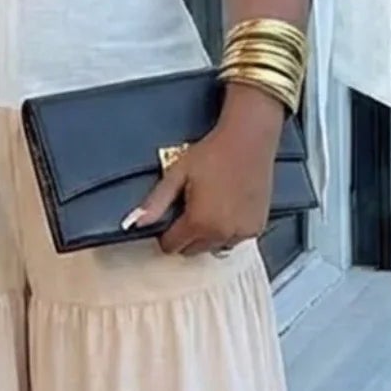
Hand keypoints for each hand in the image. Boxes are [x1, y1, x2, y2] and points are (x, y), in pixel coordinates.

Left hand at [126, 85, 283, 256]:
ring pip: (214, 247)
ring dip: (209, 236)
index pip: (173, 246)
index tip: (172, 217)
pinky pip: (235, 240)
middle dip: (187, 235)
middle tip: (191, 208)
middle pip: (193, 250)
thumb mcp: (177, 174)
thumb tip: (134, 222)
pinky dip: (229, 231)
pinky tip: (228, 208)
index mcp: (199, 222)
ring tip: (211, 207)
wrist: (248, 140)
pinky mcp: (256, 227)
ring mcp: (242, 233)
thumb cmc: (213, 153)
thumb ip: (155, 202)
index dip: (167, 234)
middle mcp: (221, 233)